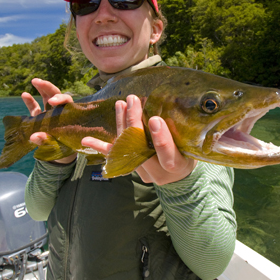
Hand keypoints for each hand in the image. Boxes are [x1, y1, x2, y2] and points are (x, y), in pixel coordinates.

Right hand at [21, 78, 76, 163]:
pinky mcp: (40, 118)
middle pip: (56, 95)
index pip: (67, 102)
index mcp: (69, 116)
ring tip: (35, 81)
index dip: (60, 99)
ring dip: (41, 88)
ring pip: (46, 97)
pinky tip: (24, 94)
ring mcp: (49, 113)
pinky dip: (30, 100)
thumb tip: (34, 136)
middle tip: (39, 82)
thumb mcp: (57, 146)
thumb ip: (46, 141)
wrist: (60, 156)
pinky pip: (35, 107)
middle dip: (48, 87)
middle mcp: (60, 112)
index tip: (52, 101)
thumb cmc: (64, 149)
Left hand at [81, 95, 196, 184]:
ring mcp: (142, 172)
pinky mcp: (130, 168)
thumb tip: (175, 103)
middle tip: (133, 100)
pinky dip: (100, 147)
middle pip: (142, 149)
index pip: (168, 155)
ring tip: (120, 104)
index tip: (154, 119)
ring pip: (127, 149)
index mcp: (177, 166)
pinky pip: (113, 158)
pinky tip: (86, 140)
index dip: (160, 139)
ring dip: (122, 124)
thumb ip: (183, 132)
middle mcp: (157, 172)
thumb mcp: (192, 146)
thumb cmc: (189, 155)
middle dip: (135, 123)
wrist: (177, 178)